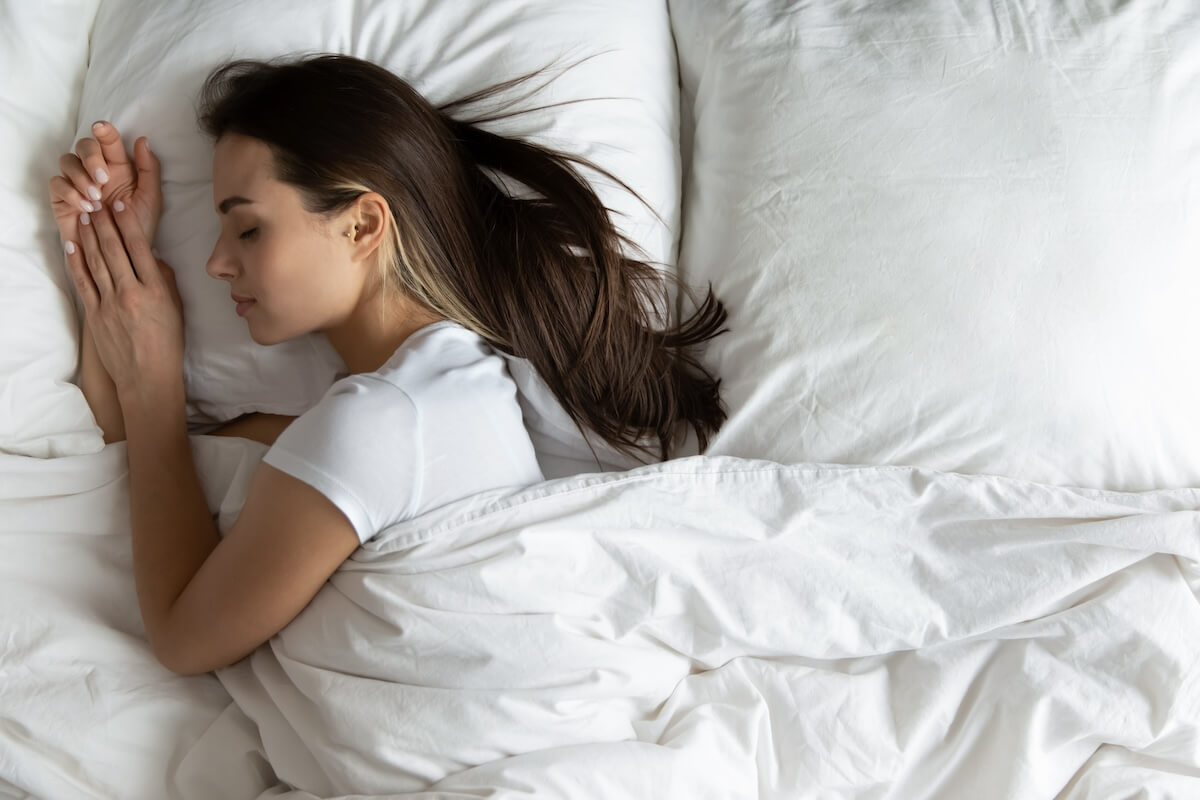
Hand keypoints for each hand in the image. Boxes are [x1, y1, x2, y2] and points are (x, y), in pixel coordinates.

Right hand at [48, 121, 161, 252]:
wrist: (121, 253)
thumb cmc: (137, 226)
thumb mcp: (151, 199)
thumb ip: (149, 169)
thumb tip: (143, 139)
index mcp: (119, 166)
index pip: (108, 140)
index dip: (104, 130)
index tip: (101, 128)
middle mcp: (95, 170)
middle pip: (83, 145)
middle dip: (91, 157)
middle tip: (103, 179)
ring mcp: (77, 182)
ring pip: (67, 161)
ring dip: (81, 177)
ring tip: (96, 198)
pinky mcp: (62, 198)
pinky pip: (57, 183)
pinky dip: (70, 192)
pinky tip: (86, 208)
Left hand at [64, 202, 184, 397]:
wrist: (147, 377)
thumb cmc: (168, 344)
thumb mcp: (177, 309)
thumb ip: (165, 281)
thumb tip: (153, 258)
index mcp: (156, 291)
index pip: (140, 249)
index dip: (128, 225)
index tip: (120, 206)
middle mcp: (131, 293)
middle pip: (114, 250)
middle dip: (104, 223)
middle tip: (97, 202)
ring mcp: (110, 304)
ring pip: (96, 262)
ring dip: (89, 235)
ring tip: (84, 215)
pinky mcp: (94, 315)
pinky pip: (84, 282)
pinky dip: (77, 261)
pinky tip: (73, 244)